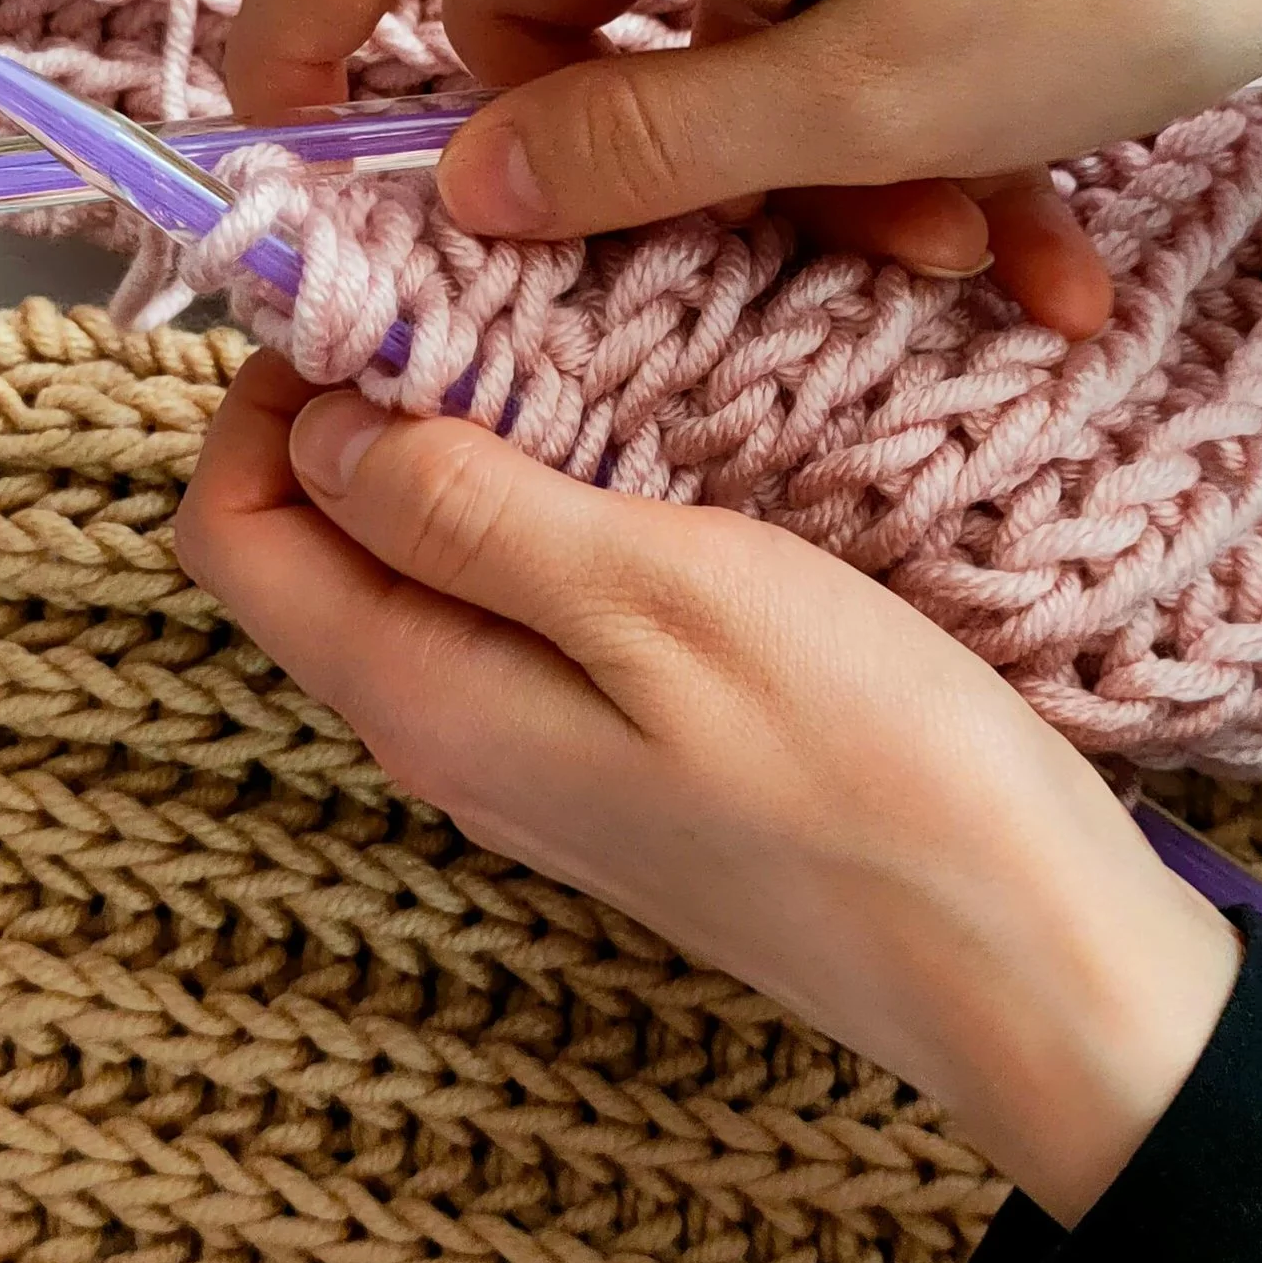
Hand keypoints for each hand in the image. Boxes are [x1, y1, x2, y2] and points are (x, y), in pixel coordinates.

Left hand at [175, 352, 1243, 1226]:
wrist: (1031, 971)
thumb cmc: (869, 778)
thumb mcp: (662, 599)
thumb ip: (470, 514)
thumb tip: (320, 425)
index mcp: (421, 699)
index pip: (231, 530)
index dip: (266, 393)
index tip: (381, 291)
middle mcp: (446, 739)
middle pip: (316, 547)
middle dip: (367, 403)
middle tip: (496, 297)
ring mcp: (536, 759)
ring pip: (424, 572)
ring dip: (471, 451)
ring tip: (584, 353)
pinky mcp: (624, 761)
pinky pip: (525, 614)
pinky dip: (553, 511)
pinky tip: (654, 453)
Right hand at [230, 0, 1261, 338]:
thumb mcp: (867, 106)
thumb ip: (641, 146)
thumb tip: (469, 185)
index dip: (295, 47)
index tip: (299, 177)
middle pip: (553, 9)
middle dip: (660, 170)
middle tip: (832, 266)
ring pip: (709, 25)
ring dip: (815, 166)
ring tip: (990, 245)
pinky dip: (890, 108)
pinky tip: (1033, 215)